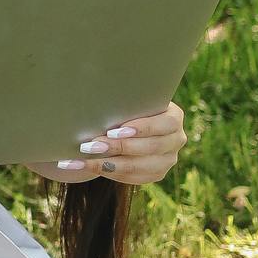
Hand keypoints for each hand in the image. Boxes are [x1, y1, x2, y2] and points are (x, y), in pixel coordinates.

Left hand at [35, 101, 186, 186]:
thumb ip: (123, 97)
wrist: (131, 124)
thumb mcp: (130, 98)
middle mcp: (176, 140)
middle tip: (89, 145)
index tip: (113, 130)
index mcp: (174, 117)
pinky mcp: (155, 174)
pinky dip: (105, 173)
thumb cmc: (128, 105)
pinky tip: (81, 166)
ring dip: (106, 164)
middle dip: (117, 148)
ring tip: (81, 159)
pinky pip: (131, 178)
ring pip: (138, 167)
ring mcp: (167, 160)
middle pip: (149, 148)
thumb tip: (93, 78)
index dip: (140, 129)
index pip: (163, 125)